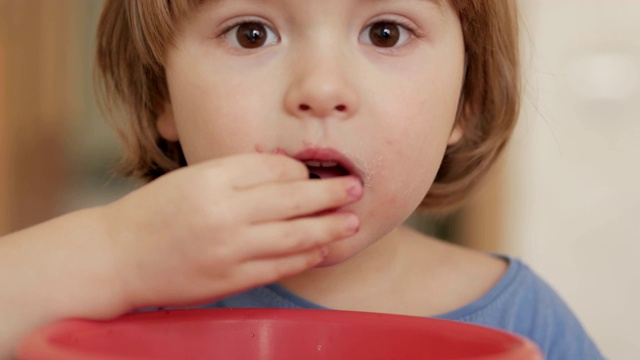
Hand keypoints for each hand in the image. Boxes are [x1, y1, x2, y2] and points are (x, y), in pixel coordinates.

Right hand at [100, 153, 361, 310]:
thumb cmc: (156, 212)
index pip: (274, 168)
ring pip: (294, 236)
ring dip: (328, 228)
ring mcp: (229, 250)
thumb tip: (289, 175)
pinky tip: (320, 249)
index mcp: (212, 179)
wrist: (118, 257)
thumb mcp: (192, 178)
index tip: (317, 170)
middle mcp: (224, 212)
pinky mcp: (230, 279)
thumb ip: (237, 174)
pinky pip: (279, 266)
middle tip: (357, 190)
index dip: (302, 170)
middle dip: (331, 194)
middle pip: (293, 200)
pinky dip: (304, 256)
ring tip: (351, 222)